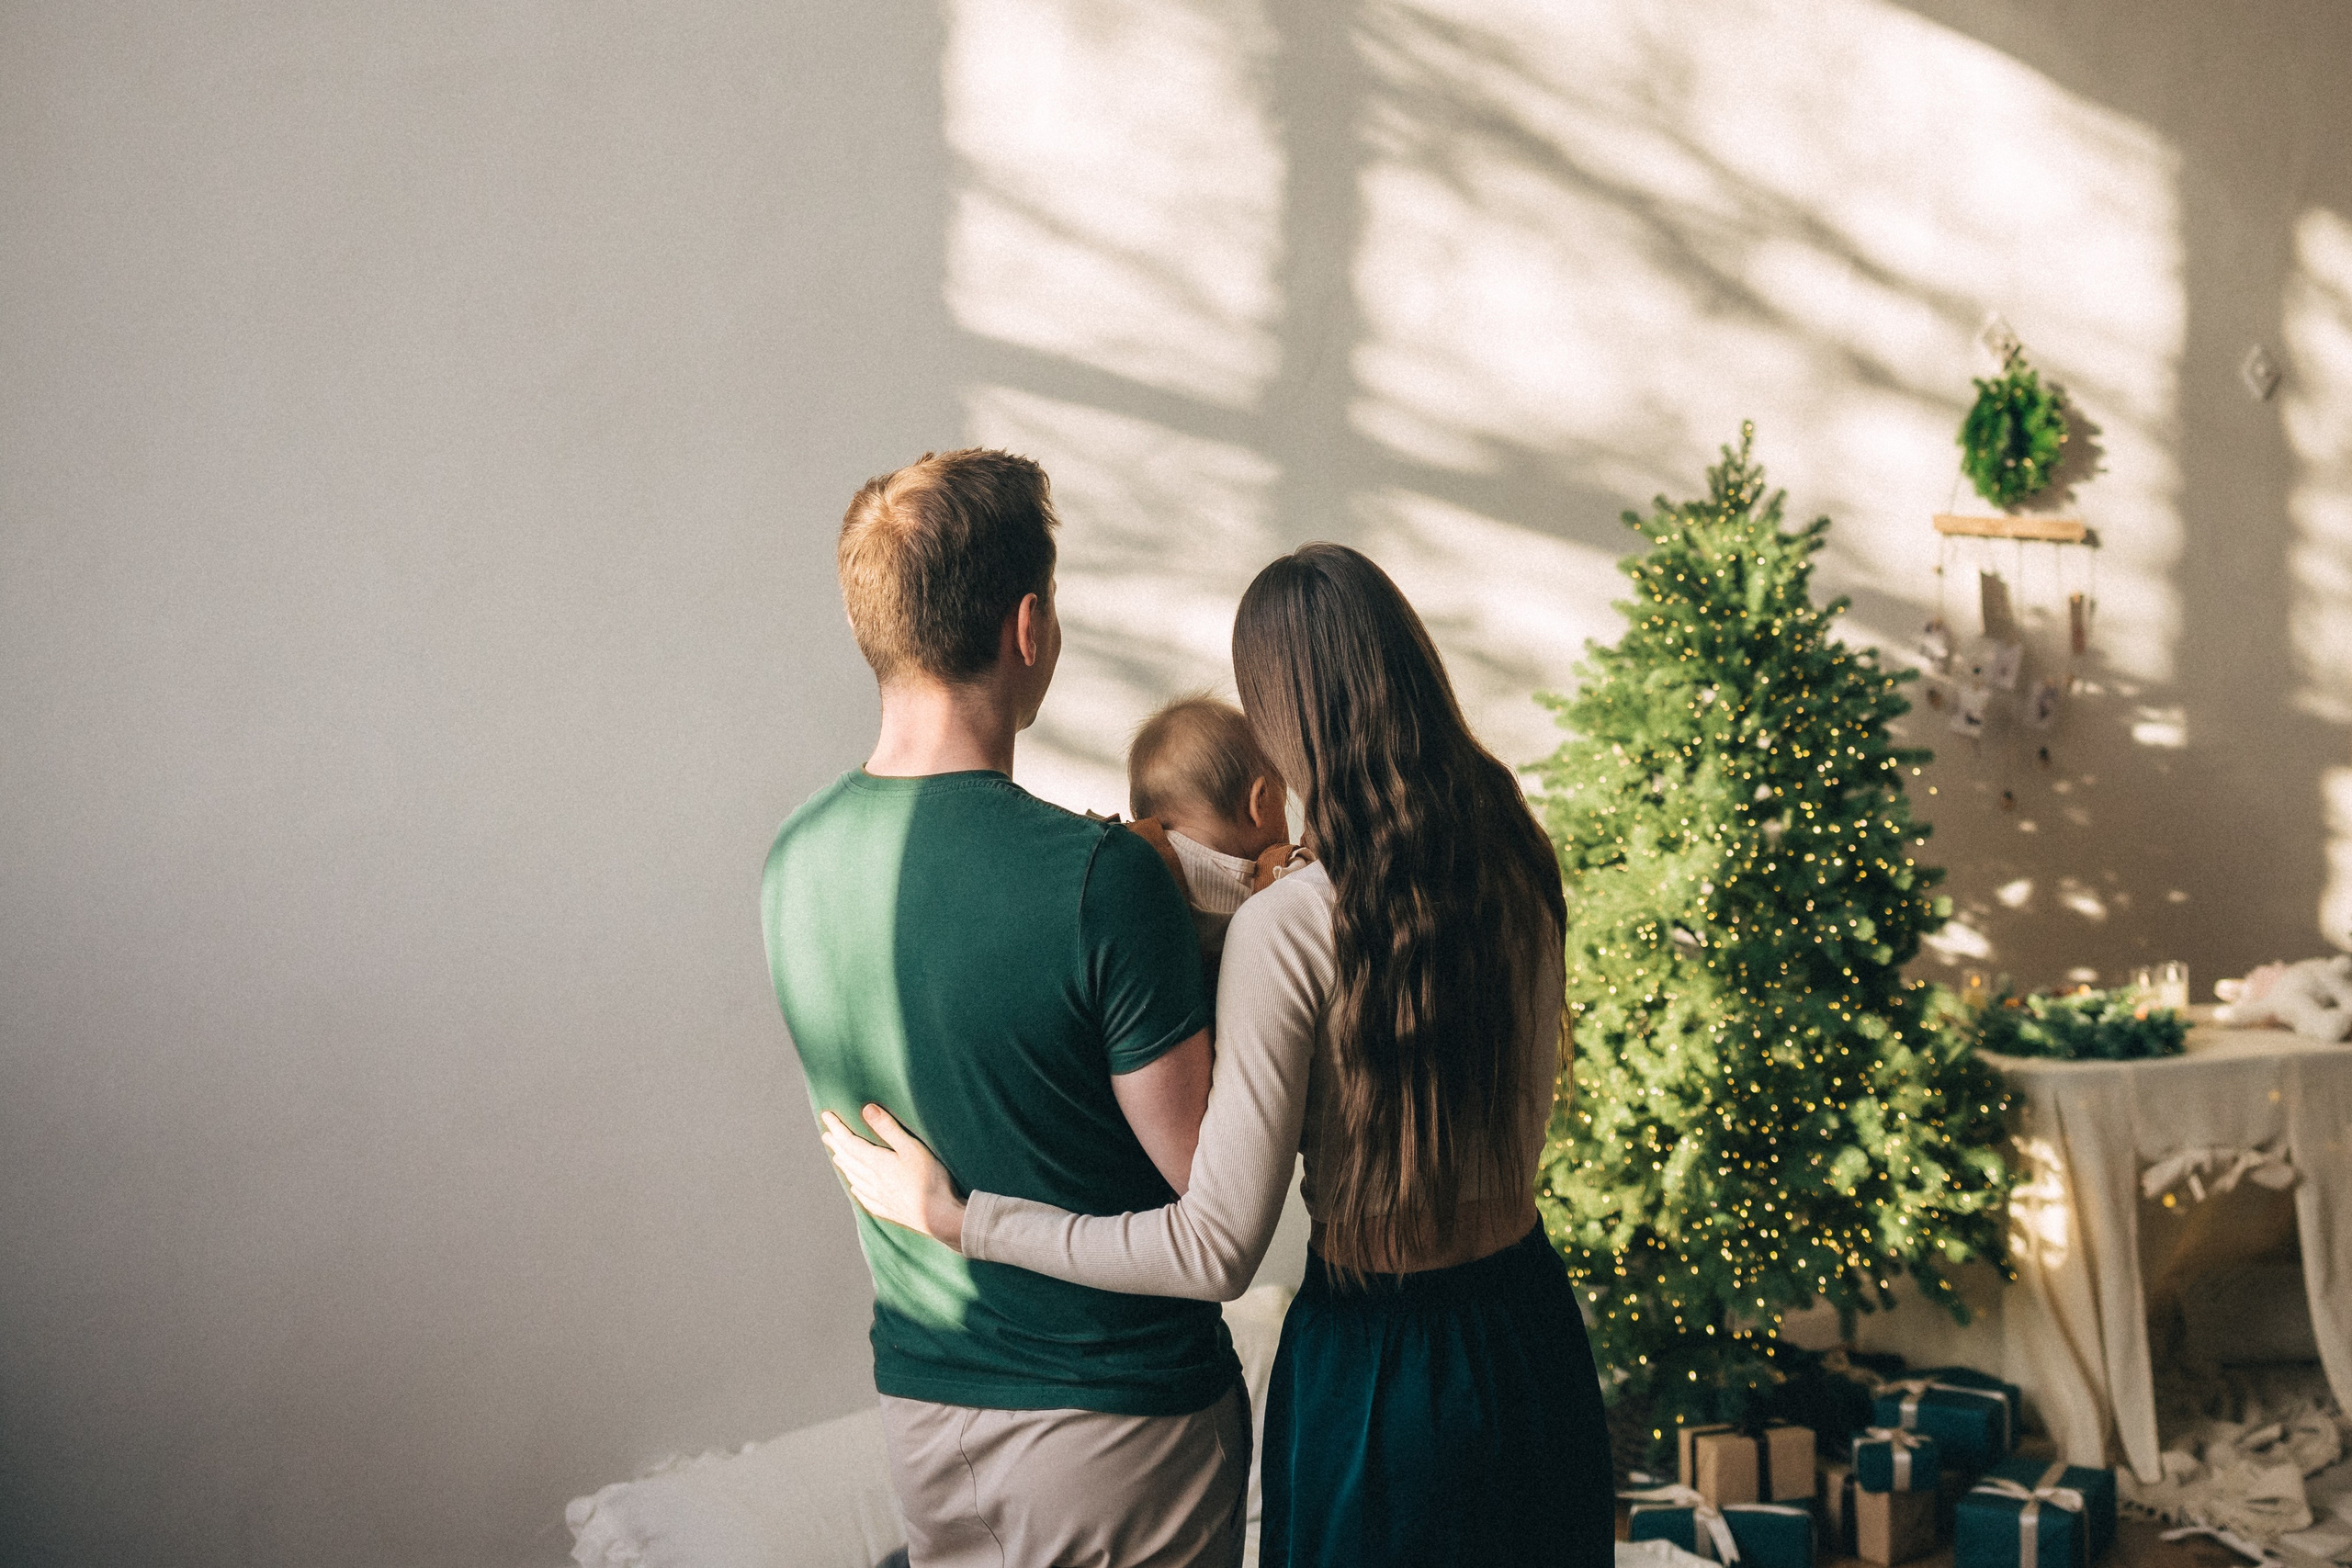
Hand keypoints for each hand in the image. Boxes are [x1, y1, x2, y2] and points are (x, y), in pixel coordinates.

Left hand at [820, 1104, 966, 1252]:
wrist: (939, 1217)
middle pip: (849, 1160)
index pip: (850, 1142)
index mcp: (877, 1163)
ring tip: (837, 1157)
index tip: (826, 1116)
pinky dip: (857, 1189)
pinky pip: (866, 1198)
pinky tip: (856, 1188)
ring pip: (855, 1178)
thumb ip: (889, 1128)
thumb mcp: (911, 1147)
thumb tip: (866, 1109)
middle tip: (826, 1136)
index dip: (837, 1129)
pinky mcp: (889, 1210)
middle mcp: (873, 1180)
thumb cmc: (929, 1180)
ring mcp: (880, 1197)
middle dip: (837, 1145)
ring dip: (844, 1165)